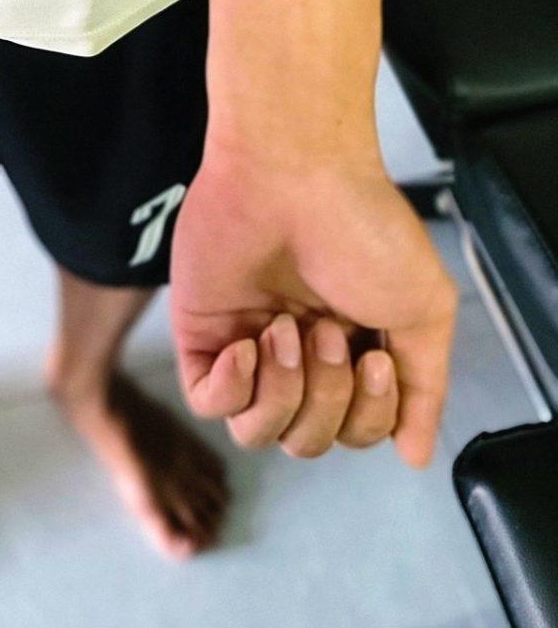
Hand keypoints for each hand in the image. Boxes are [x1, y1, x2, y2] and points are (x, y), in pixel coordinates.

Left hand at [169, 144, 457, 467]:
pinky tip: (249, 346)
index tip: (375, 357)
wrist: (295, 173)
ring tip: (287, 330)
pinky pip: (210, 404)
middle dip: (326, 396)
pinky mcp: (202, 335)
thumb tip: (415, 454)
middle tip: (326, 329)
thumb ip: (424, 388)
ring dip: (284, 391)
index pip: (360, 431)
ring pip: (260, 432)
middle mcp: (302, 355)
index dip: (369, 413)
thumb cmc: (361, 225)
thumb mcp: (423, 309)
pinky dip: (234, 388)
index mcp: (354, 350)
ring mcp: (249, 347)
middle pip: (310, 440)